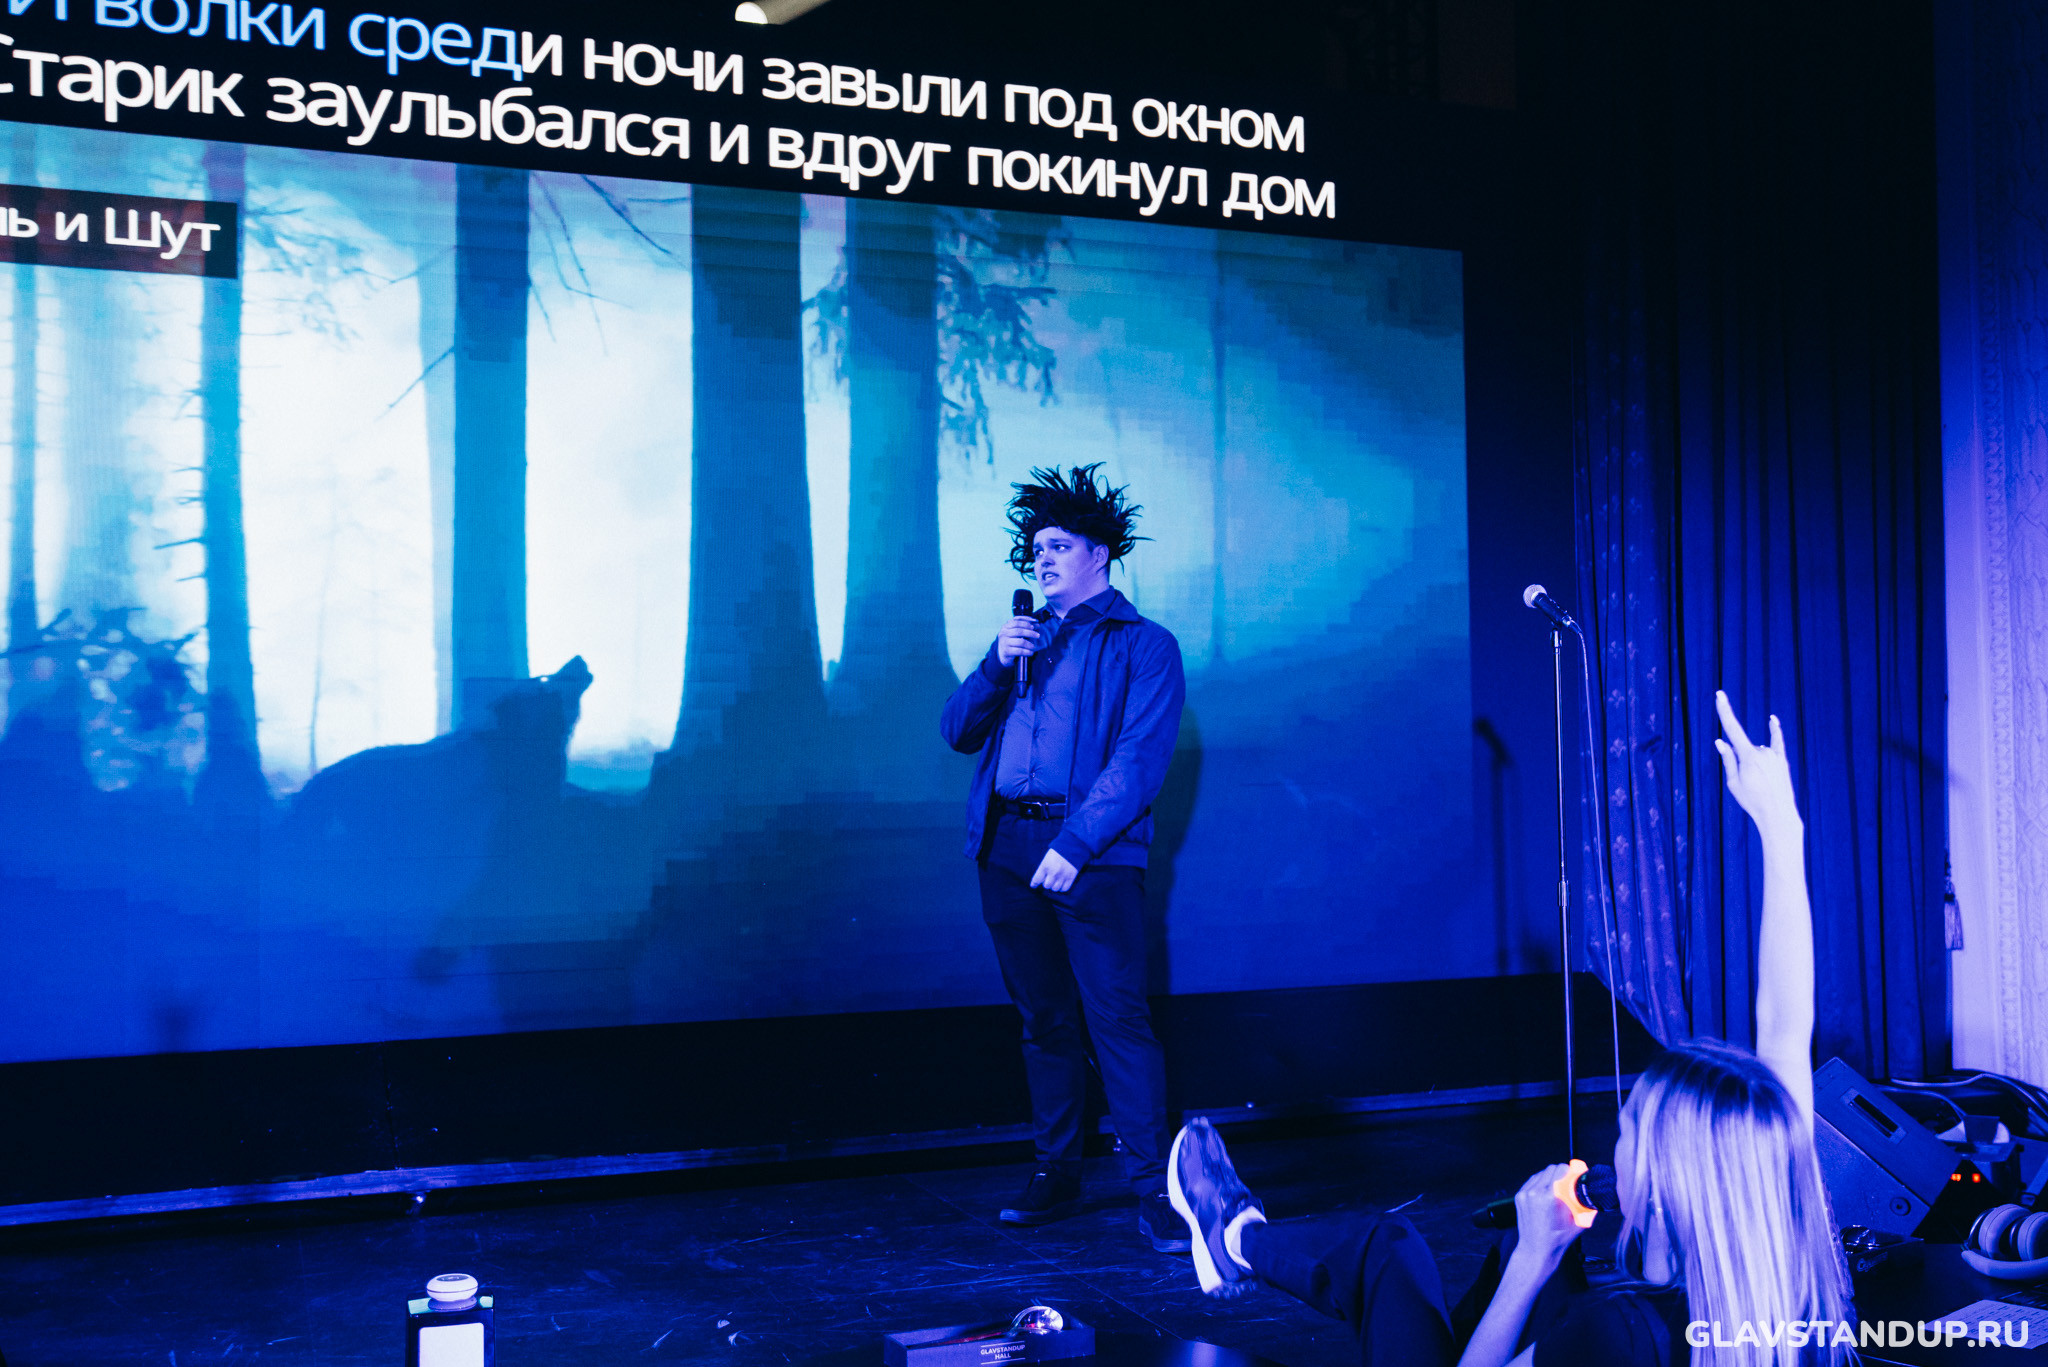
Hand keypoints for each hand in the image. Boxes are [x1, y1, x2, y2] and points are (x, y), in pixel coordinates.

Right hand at [995, 616, 1044, 666]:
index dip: (1026, 623)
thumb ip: (1024, 627)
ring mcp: (1004, 642)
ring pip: (1020, 641)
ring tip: (1033, 646)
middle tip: (1038, 635)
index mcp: (1006, 626)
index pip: (1016, 622)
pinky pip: (1019, 651)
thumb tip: (1037, 624)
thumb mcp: (1015, 633)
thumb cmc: (1011, 642)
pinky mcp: (1006, 651)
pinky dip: (1027, 652)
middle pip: (1019, 631)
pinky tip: (1031, 652)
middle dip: (1030, 633)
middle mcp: (1004, 633)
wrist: (1002, 654)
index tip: (1034, 626)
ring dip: (1029, 644)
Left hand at [1030, 848, 1077, 891]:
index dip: (1034, 883)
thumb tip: (1042, 878)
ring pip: (1055, 888)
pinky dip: (1062, 888)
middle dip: (1046, 883)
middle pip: (1046, 886)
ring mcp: (1062, 876)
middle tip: (1048, 880)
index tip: (1033, 885)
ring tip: (1055, 881)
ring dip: (1054, 886)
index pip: (1037, 879)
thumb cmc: (1058, 850)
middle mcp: (1053, 872)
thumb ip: (1044, 867)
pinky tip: (1062, 884)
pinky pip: (1064, 888)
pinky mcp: (1071, 877)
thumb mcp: (1047, 857)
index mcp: (1045, 866)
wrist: (1073, 846)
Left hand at [1508, 1163, 1586, 1263]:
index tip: (1575, 1172)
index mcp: (1549, 1197)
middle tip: (1569, 1180)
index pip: (1560, 1169)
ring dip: (1550, 1177)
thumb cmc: (1556, 1240)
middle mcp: (1535, 1193)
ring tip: (1558, 1188)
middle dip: (1561, 1173)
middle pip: (1550, 1169)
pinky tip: (1547, 1192)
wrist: (1536, 1250)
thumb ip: (1586, 1207)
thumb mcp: (1578, 1222)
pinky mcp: (1519, 1196)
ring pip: (1540, 1174)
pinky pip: (1532, 1181)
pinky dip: (1540, 1183)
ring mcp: (1525, 1194)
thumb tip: (1593, 1195)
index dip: (1570, 1169)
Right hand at [1713, 690, 1802, 838]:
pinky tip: (1772, 719)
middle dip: (1741, 763)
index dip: (1725, 710)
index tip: (1720, 695)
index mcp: (1748, 756)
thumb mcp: (1733, 783)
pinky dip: (1774, 730)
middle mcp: (1763, 751)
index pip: (1732, 728)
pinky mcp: (1782, 760)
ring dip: (1753, 765)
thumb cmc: (1752, 801)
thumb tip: (1720, 741)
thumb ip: (1728, 759)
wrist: (1777, 813)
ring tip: (1761, 785)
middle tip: (1749, 786)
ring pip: (1756, 752)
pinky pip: (1777, 741)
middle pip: (1744, 749)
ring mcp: (1774, 755)